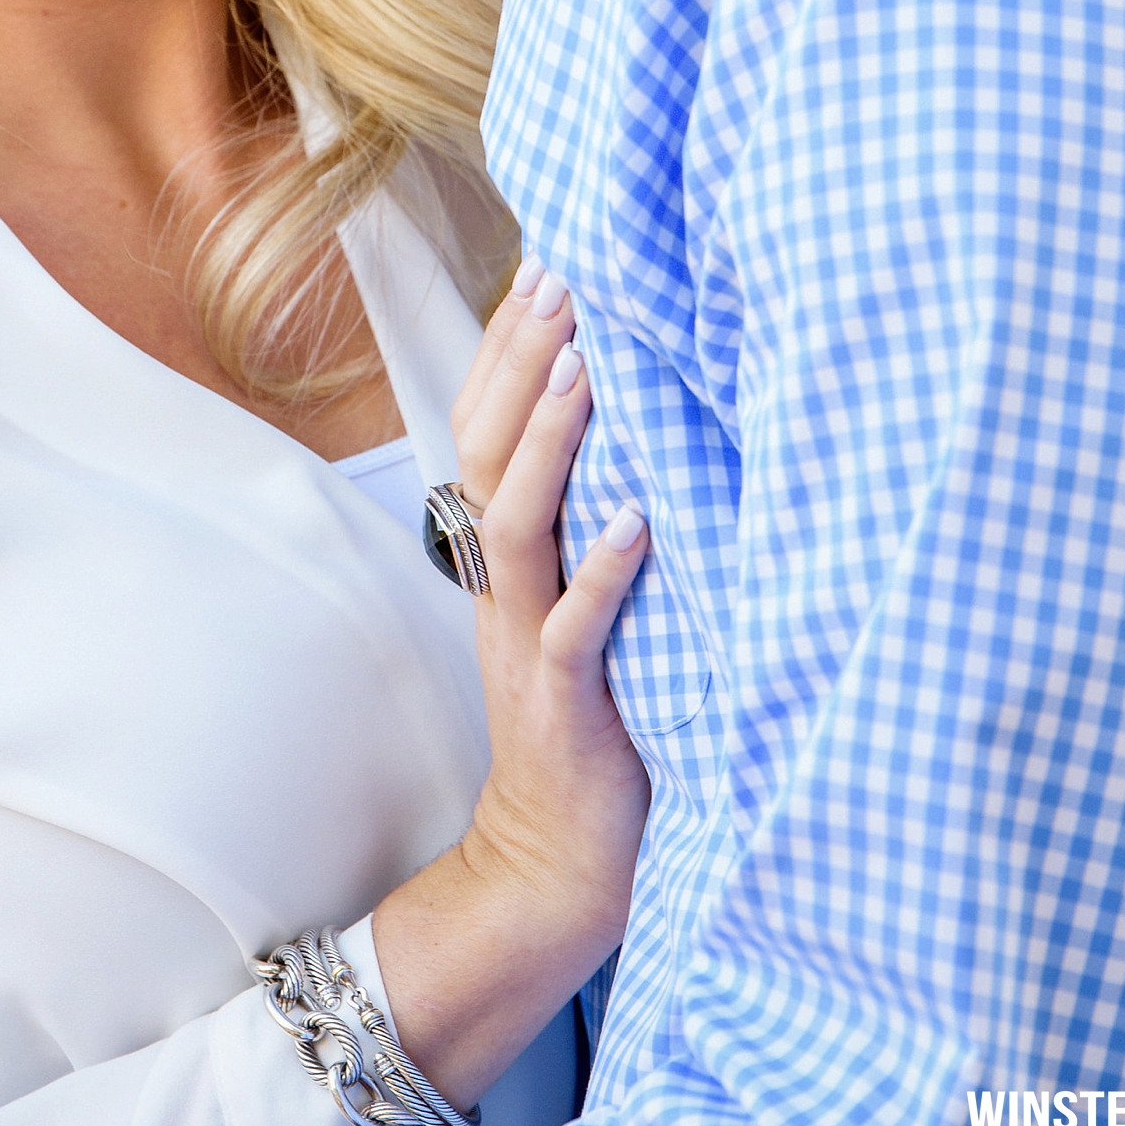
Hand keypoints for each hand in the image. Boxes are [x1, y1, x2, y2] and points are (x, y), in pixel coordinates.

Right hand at [370, 265, 648, 1110]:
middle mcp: (503, 585)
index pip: (482, 427)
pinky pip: (574, 629)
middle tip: (561, 279)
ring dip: (547, 442)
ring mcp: (527, 639)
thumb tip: (635, 421)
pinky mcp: (568, 702)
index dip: (506, 348)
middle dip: (519, 362)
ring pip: (516, 523)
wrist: (556, 860)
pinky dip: (605, 572)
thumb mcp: (574, 600)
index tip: (543, 265)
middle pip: (484, 451)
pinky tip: (641, 520)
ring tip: (584, 370)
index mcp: (502, 556)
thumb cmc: (588, 715)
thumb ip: (583, 519)